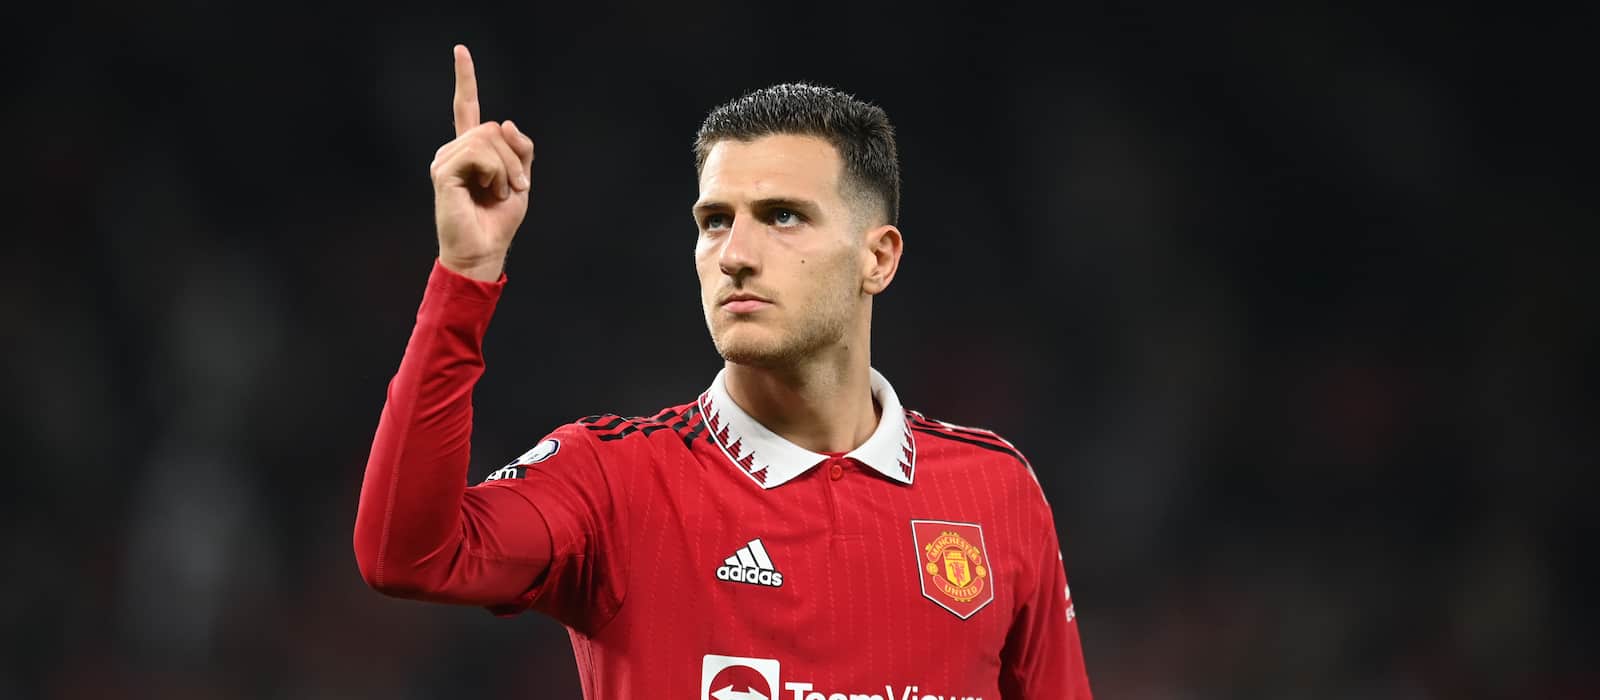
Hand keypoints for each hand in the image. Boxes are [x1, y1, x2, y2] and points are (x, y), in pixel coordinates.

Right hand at [429, 44, 534, 280]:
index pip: (465, 108)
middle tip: (515, 187)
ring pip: (488, 138)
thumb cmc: (499, 219)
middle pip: (493, 127)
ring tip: (499, 192)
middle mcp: (454, 149)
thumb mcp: (522, 179)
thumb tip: (505, 122)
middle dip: (514, 157)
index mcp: (471, 150)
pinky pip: (479, 153)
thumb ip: (519, 148)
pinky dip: (495, 172)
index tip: (460, 51)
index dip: (465, 79)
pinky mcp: (443, 170)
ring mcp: (445, 158)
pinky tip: (488, 190)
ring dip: (507, 168)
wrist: (484, 249)